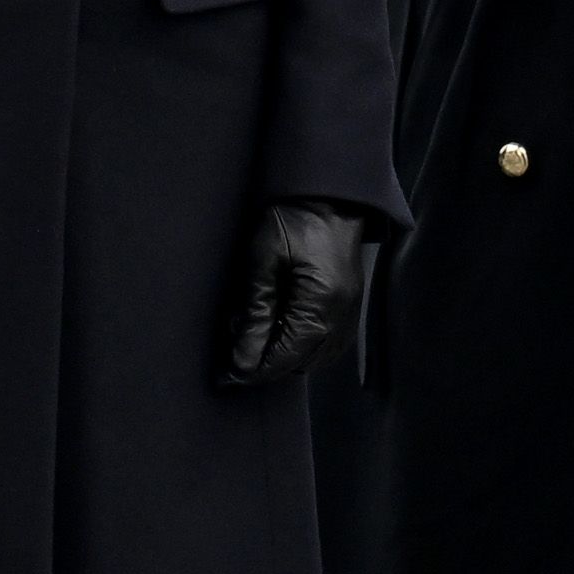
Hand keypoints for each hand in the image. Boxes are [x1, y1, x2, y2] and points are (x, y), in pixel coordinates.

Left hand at [215, 200, 370, 390]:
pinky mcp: (349, 309)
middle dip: (264, 366)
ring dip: (282, 358)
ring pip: (312, 360)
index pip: (283, 358)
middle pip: (299, 365)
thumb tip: (243, 358)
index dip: (252, 370)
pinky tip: (279, 332)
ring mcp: (349, 316)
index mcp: (320, 306)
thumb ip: (255, 313)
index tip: (225, 376)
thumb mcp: (263, 261)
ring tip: (253, 339)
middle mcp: (340, 319)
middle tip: (232, 358)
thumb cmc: (292, 219)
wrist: (327, 197)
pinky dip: (300, 347)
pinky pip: (326, 346)